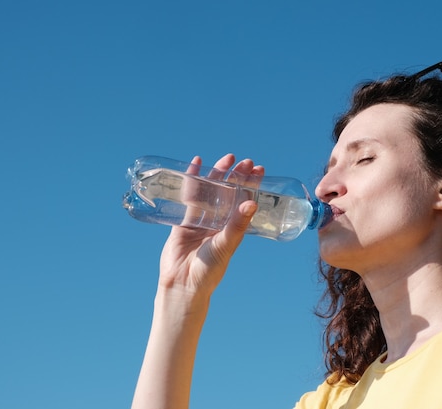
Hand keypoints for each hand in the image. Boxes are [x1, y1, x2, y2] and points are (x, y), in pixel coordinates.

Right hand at [158, 153, 263, 298]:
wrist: (182, 283)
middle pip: (229, 192)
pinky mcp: (183, 220)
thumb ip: (237, 224)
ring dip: (217, 174)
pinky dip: (192, 180)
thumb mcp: (226, 244)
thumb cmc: (209, 269)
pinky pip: (188, 196)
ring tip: (226, 158)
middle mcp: (219, 221)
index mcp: (233, 227)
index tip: (259, 169)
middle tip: (245, 161)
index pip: (245, 199)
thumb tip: (253, 202)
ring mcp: (201, 219)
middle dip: (237, 175)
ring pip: (210, 191)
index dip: (252, 184)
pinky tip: (195, 164)